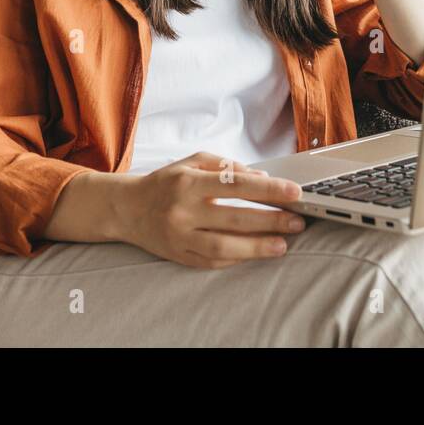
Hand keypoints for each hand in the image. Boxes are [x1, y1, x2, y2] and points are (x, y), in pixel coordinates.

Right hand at [118, 152, 306, 267]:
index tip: (294, 193)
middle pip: (235, 218)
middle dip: (271, 221)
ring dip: (257, 247)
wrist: (126, 209)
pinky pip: (212, 262)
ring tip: (282, 245)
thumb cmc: (165, 183)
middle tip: (297, 222)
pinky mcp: (179, 256)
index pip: (236, 185)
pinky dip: (237, 259)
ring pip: (224, 247)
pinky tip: (255, 254)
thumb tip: (263, 178)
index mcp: (189, 182)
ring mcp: (180, 236)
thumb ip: (226, 166)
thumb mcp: (192, 162)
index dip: (269, 190)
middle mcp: (183, 210)